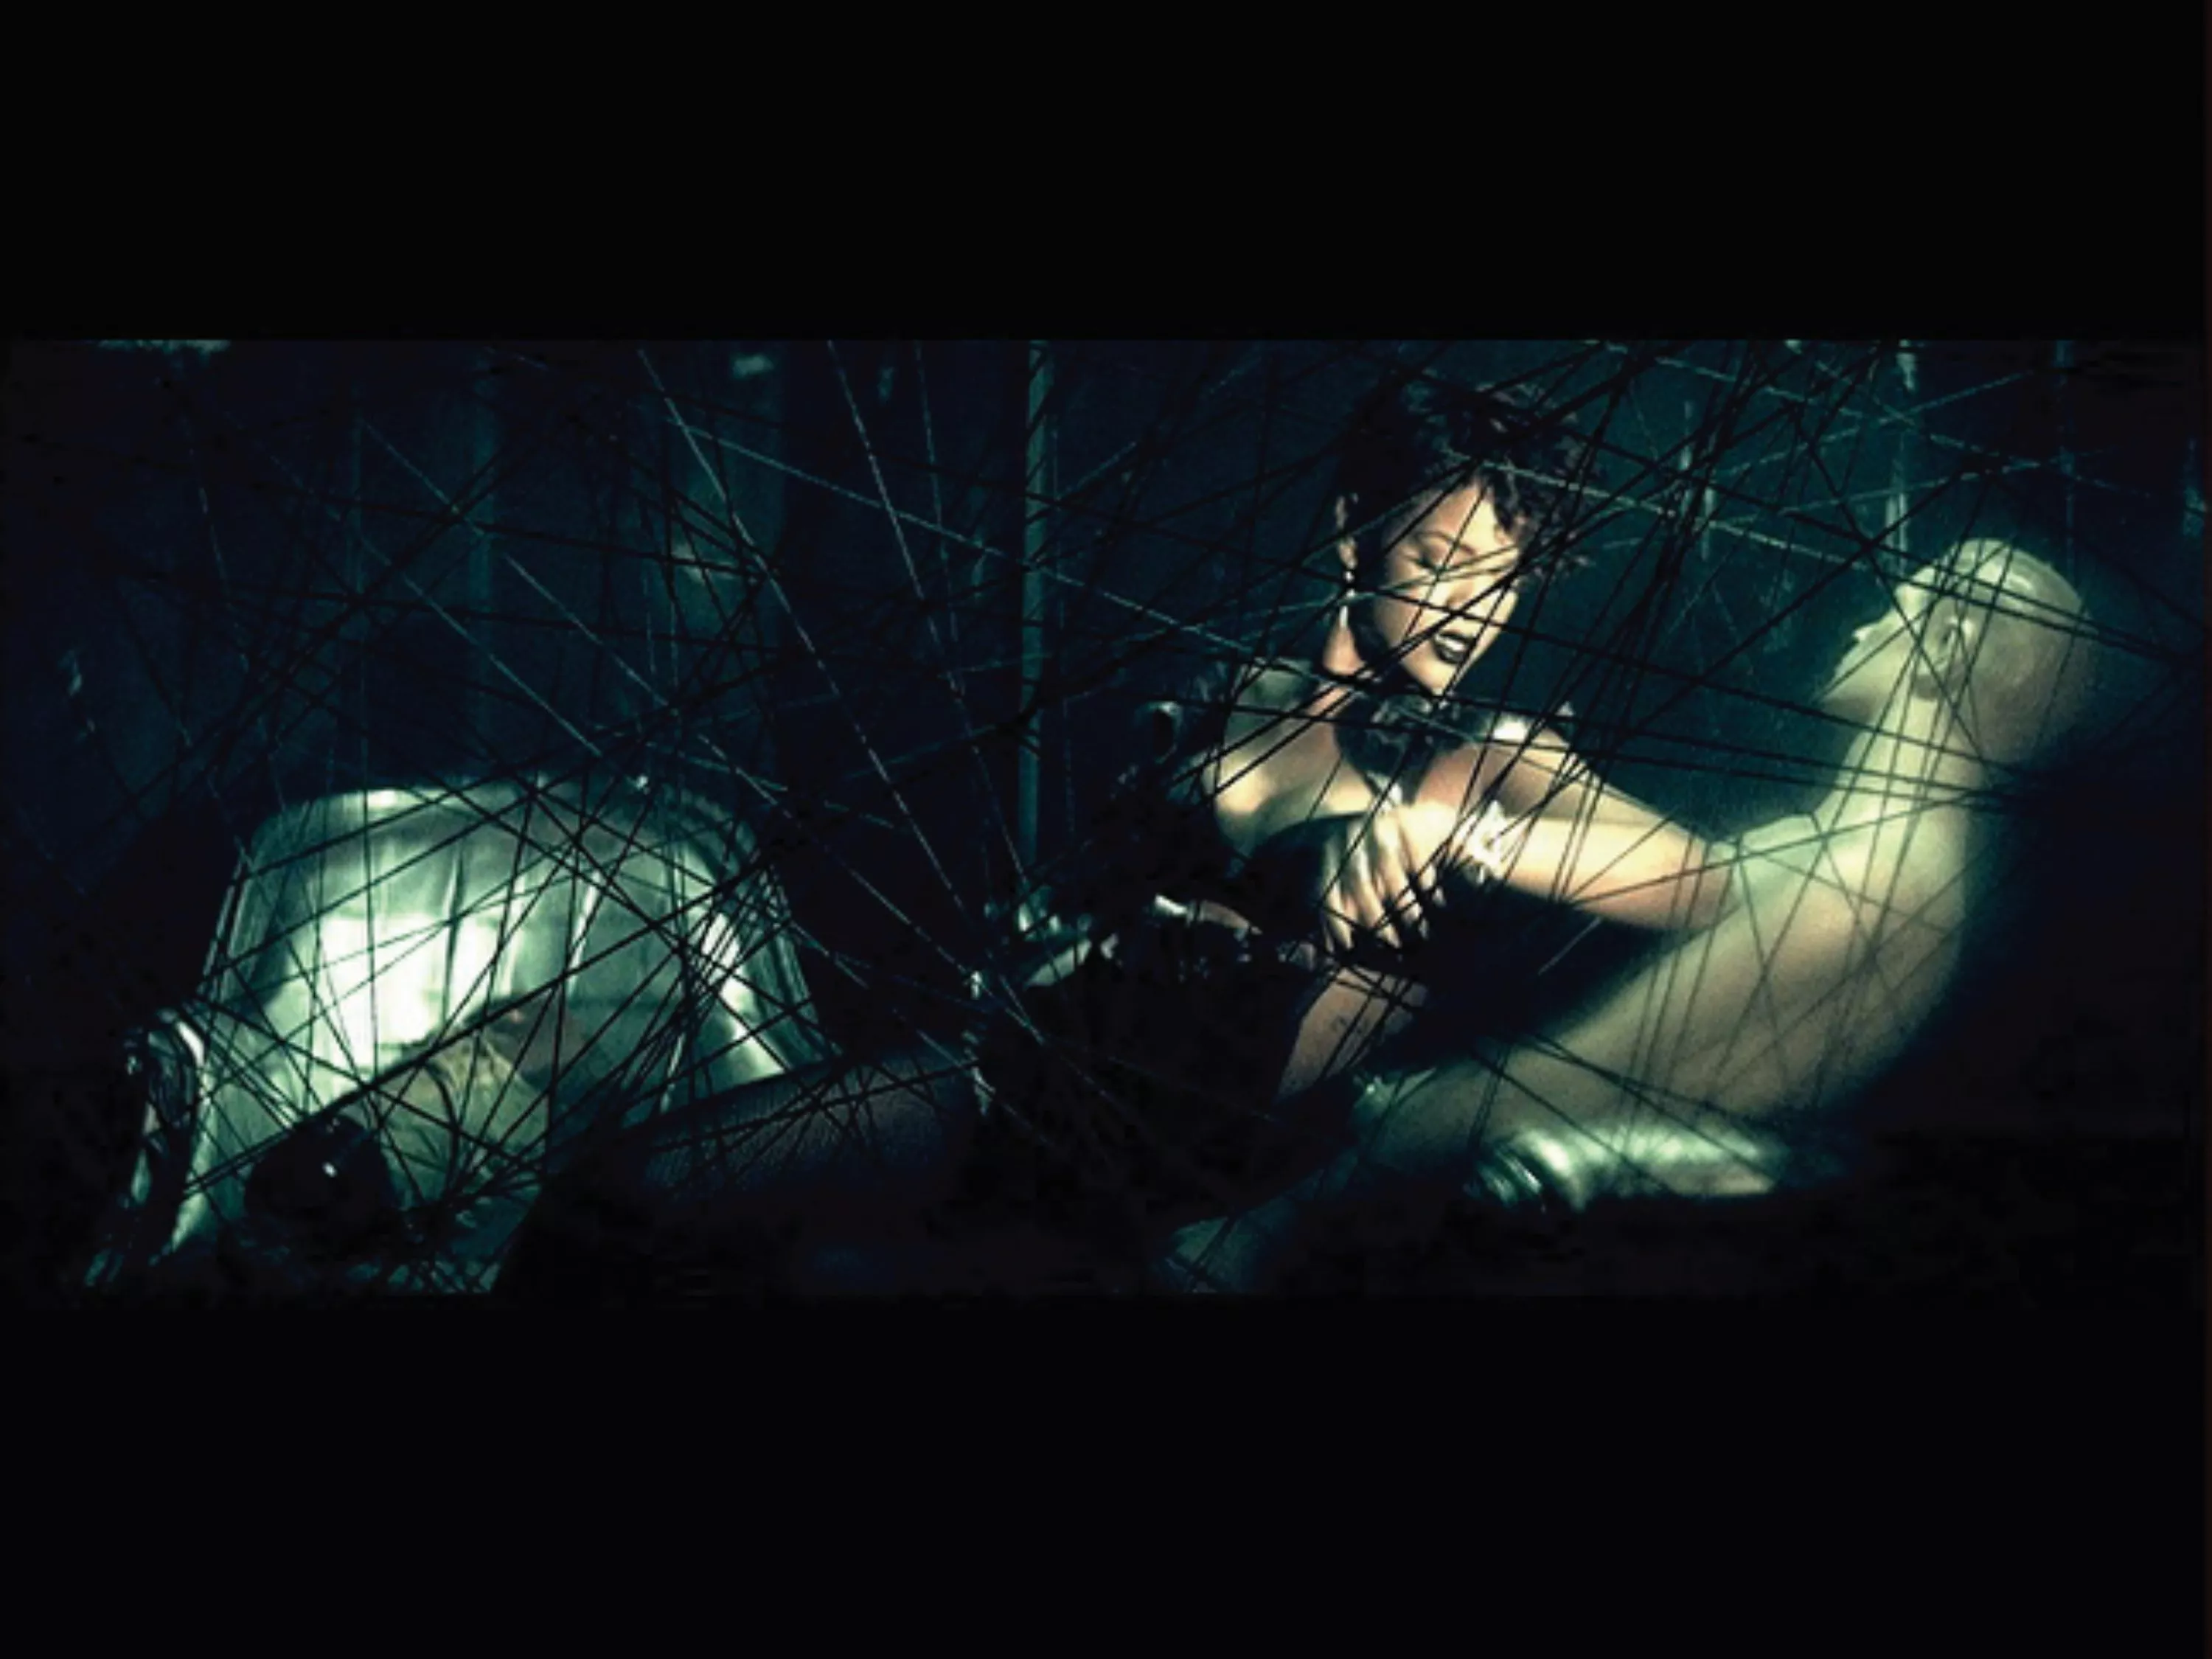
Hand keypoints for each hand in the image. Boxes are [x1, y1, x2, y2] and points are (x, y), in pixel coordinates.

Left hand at [1319, 799, 1461, 957]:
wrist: (1410, 821)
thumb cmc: (1378, 866)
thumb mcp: (1355, 887)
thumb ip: (1342, 912)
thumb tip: (1326, 947)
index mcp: (1331, 857)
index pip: (1326, 889)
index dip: (1333, 918)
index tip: (1347, 943)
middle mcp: (1349, 838)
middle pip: (1358, 880)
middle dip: (1375, 915)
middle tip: (1394, 943)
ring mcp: (1375, 826)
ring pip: (1386, 866)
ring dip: (1401, 899)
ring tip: (1418, 925)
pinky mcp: (1402, 819)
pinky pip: (1413, 853)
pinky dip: (1423, 878)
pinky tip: (1434, 898)